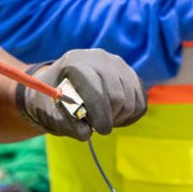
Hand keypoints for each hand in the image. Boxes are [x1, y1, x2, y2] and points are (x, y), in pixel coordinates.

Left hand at [18, 49, 147, 140]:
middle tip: (97, 127)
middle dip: (109, 118)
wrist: (60, 83)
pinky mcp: (130, 74)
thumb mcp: (51, 113)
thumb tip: (86, 133)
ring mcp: (118, 64)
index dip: (100, 113)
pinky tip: (115, 117)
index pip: (95, 87)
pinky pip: (141, 99)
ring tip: (103, 120)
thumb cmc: (52, 100)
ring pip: (131, 100)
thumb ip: (67, 124)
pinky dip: (131, 114)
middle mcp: (99, 58)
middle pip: (117, 96)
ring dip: (119, 118)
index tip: (100, 130)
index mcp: (75, 63)